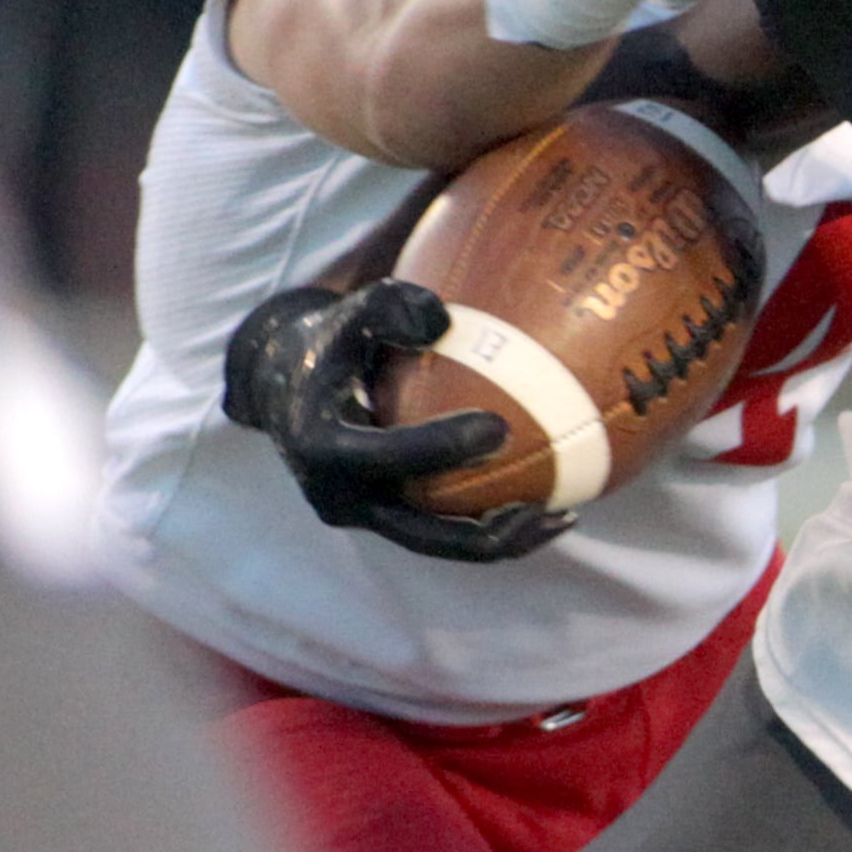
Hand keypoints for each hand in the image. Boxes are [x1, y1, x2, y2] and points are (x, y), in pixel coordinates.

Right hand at [219, 281, 569, 561]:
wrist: (287, 389)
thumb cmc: (329, 344)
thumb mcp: (345, 315)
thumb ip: (386, 305)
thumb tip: (444, 319)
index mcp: (324, 449)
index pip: (388, 458)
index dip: (442, 448)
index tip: (500, 426)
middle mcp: (342, 497)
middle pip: (424, 534)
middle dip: (489, 529)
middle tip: (548, 505)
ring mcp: (365, 517)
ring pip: (442, 545)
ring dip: (504, 539)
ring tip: (564, 515)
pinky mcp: (387, 522)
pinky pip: (447, 533)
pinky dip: (494, 523)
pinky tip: (549, 502)